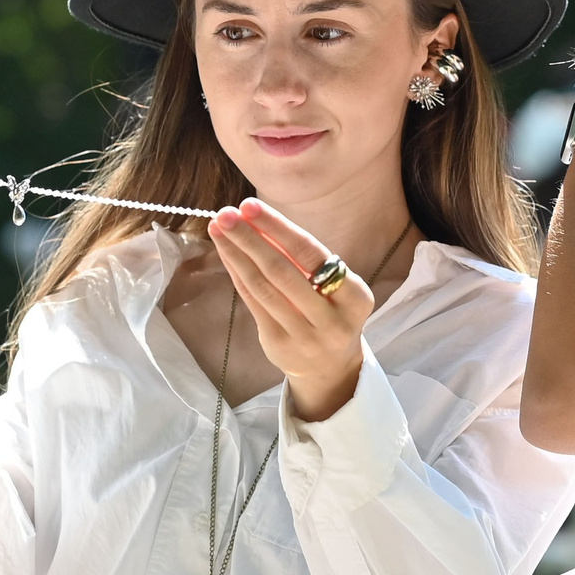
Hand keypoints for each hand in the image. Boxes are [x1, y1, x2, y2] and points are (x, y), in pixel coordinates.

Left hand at [207, 199, 384, 421]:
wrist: (331, 367)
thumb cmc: (332, 312)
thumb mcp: (336, 287)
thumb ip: (306, 260)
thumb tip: (258, 220)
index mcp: (355, 297)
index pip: (311, 255)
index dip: (278, 228)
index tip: (249, 206)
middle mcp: (332, 319)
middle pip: (283, 271)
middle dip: (251, 238)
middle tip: (225, 214)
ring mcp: (304, 336)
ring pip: (263, 287)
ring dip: (237, 254)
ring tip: (218, 228)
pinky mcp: (278, 345)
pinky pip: (253, 302)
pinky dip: (237, 273)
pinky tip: (226, 253)